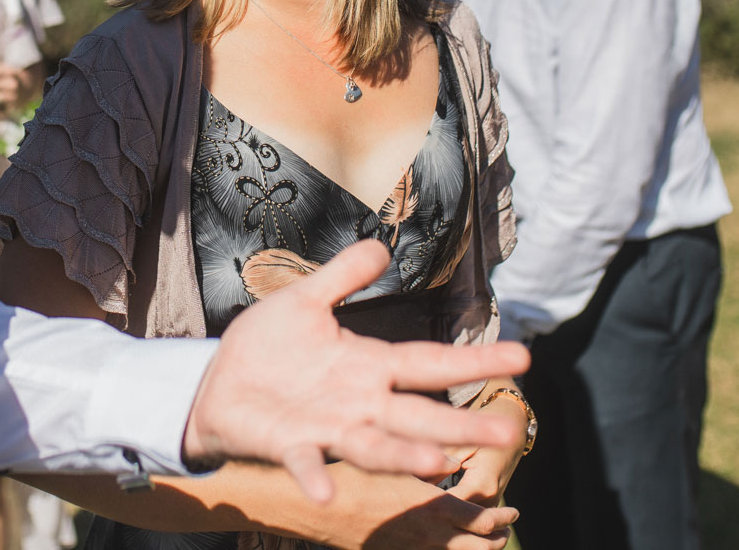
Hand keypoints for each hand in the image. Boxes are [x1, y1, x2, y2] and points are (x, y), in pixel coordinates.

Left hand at [182, 240, 531, 502]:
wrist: (215, 382)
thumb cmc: (267, 348)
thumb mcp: (306, 299)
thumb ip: (344, 276)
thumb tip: (380, 247)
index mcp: (367, 366)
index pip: (430, 362)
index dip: (474, 359)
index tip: (523, 357)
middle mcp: (358, 403)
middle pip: (419, 415)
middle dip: (462, 424)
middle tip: (509, 431)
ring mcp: (326, 428)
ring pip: (375, 446)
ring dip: (404, 456)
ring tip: (438, 464)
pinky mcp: (288, 445)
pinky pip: (305, 463)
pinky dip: (315, 476)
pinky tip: (325, 492)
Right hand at [276, 462, 519, 549]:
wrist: (308, 505)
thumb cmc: (348, 473)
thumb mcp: (390, 459)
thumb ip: (426, 462)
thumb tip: (456, 460)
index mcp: (430, 507)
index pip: (480, 520)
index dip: (500, 517)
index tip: (512, 509)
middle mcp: (425, 535)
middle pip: (476, 548)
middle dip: (494, 540)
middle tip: (504, 530)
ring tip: (485, 545)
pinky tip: (439, 546)